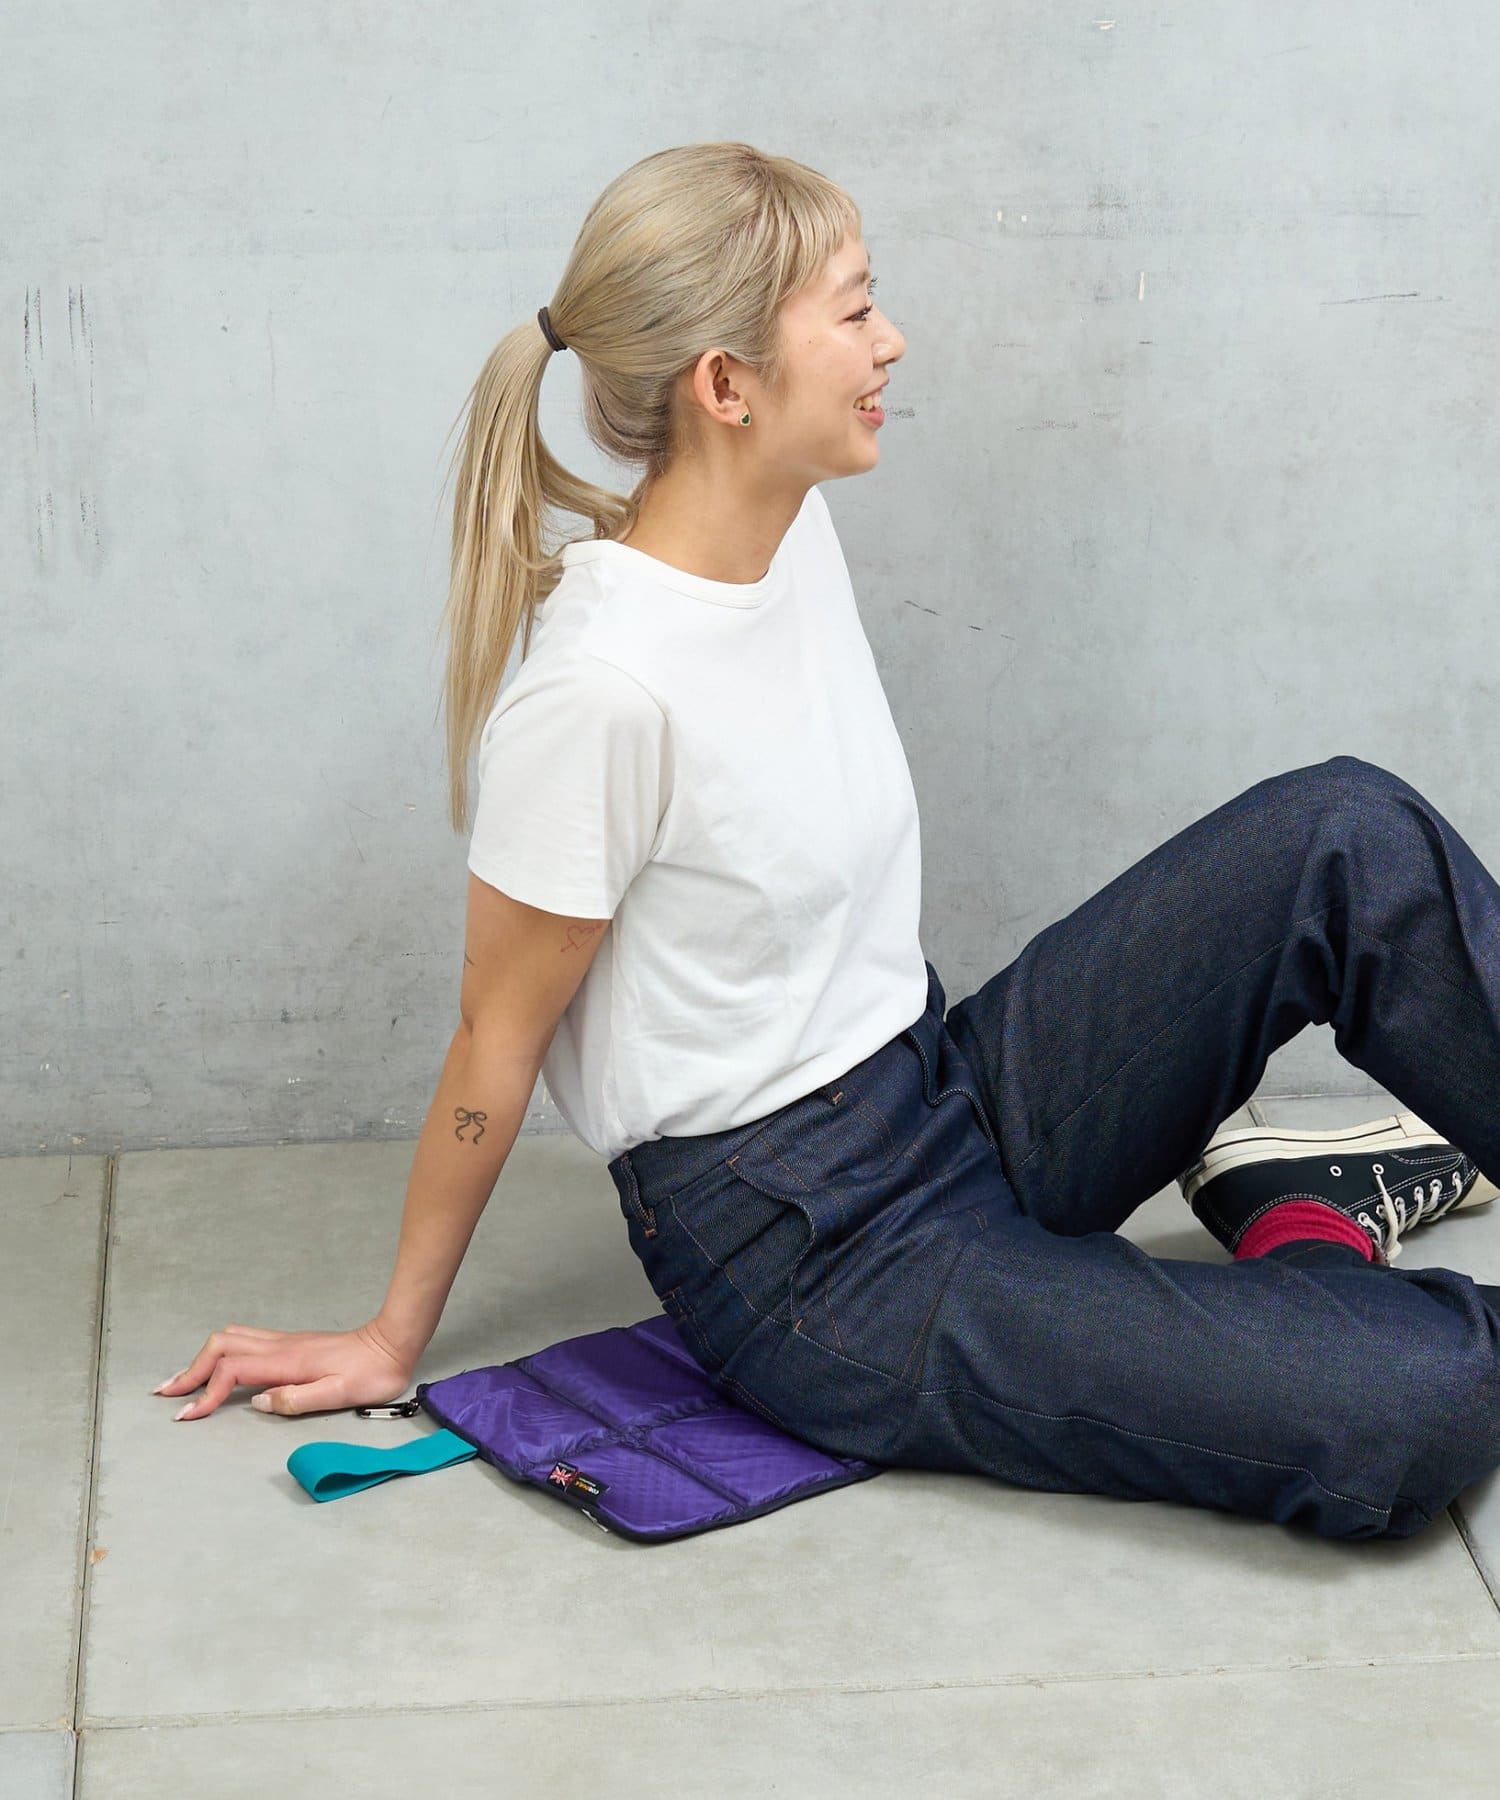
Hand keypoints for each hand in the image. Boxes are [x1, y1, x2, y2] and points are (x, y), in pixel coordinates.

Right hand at [154, 1318, 415, 1419]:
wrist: (392, 1343)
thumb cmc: (372, 1373)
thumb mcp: (340, 1394)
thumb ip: (297, 1399)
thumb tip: (258, 1402)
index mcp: (287, 1361)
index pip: (231, 1372)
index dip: (205, 1394)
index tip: (186, 1416)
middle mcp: (279, 1346)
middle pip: (220, 1347)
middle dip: (189, 1370)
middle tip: (166, 1394)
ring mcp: (283, 1341)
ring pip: (229, 1339)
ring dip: (201, 1359)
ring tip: (181, 1381)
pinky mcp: (289, 1343)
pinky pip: (243, 1339)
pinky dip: (219, 1352)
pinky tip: (215, 1366)